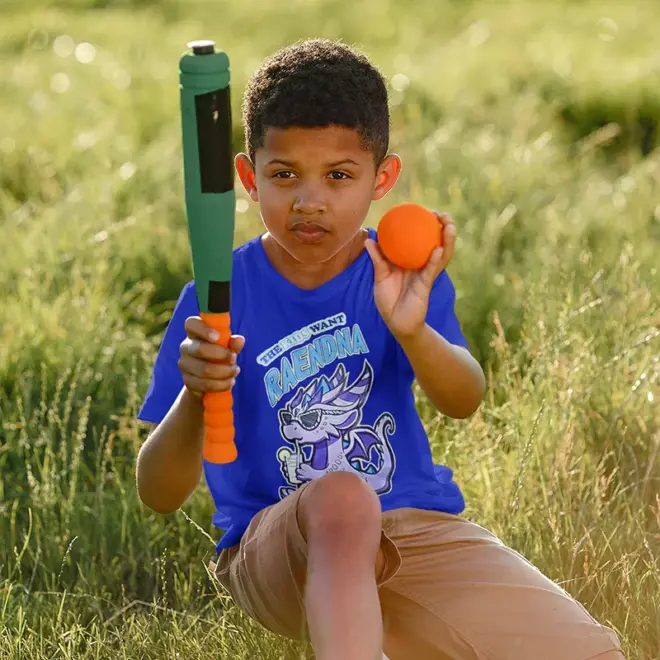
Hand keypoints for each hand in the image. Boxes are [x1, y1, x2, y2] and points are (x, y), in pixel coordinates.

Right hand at [178, 316, 244, 398]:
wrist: (208, 379)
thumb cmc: (219, 356)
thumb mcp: (228, 347)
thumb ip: (233, 343)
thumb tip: (239, 340)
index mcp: (195, 333)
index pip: (191, 324)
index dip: (203, 329)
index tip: (217, 336)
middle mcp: (186, 347)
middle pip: (199, 349)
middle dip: (221, 355)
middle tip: (234, 358)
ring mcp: (184, 364)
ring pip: (204, 370)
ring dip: (224, 372)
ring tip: (235, 371)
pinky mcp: (187, 381)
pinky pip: (205, 384)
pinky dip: (221, 384)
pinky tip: (229, 382)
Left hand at [365, 211, 455, 339]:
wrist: (395, 322)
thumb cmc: (388, 300)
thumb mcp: (380, 276)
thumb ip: (377, 258)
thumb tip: (369, 239)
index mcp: (411, 260)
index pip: (423, 239)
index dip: (428, 225)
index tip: (427, 210)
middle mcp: (422, 265)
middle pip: (438, 243)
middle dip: (444, 228)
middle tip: (443, 215)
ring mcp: (426, 274)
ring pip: (441, 254)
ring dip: (447, 240)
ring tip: (449, 226)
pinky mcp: (426, 285)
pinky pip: (431, 270)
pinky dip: (435, 259)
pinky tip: (438, 249)